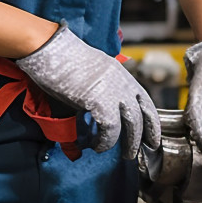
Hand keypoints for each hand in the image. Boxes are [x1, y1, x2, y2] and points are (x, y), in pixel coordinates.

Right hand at [15, 22, 160, 158]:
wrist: (49, 47)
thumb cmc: (61, 60)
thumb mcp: (88, 76)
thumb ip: (98, 92)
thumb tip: (96, 114)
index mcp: (120, 73)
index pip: (144, 99)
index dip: (151, 120)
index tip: (152, 136)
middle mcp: (121, 80)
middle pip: (142, 113)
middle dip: (143, 136)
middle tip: (138, 152)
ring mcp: (112, 89)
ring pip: (132, 122)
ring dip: (130, 142)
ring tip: (126, 154)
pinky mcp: (99, 99)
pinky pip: (111, 128)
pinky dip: (106, 141)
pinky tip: (98, 145)